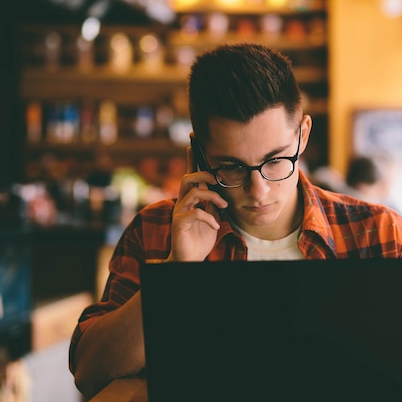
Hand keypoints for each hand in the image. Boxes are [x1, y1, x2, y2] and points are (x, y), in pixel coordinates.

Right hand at [167, 147, 228, 261]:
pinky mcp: (178, 223)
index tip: (193, 142)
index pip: (191, 175)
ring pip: (192, 192)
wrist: (190, 259)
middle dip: (203, 174)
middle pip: (188, 178)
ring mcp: (179, 212)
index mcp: (190, 199)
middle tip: (217, 179)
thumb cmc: (200, 239)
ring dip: (212, 197)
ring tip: (223, 207)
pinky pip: (194, 212)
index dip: (191, 159)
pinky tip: (216, 227)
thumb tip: (220, 192)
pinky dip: (209, 218)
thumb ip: (213, 204)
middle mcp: (182, 202)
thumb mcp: (211, 218)